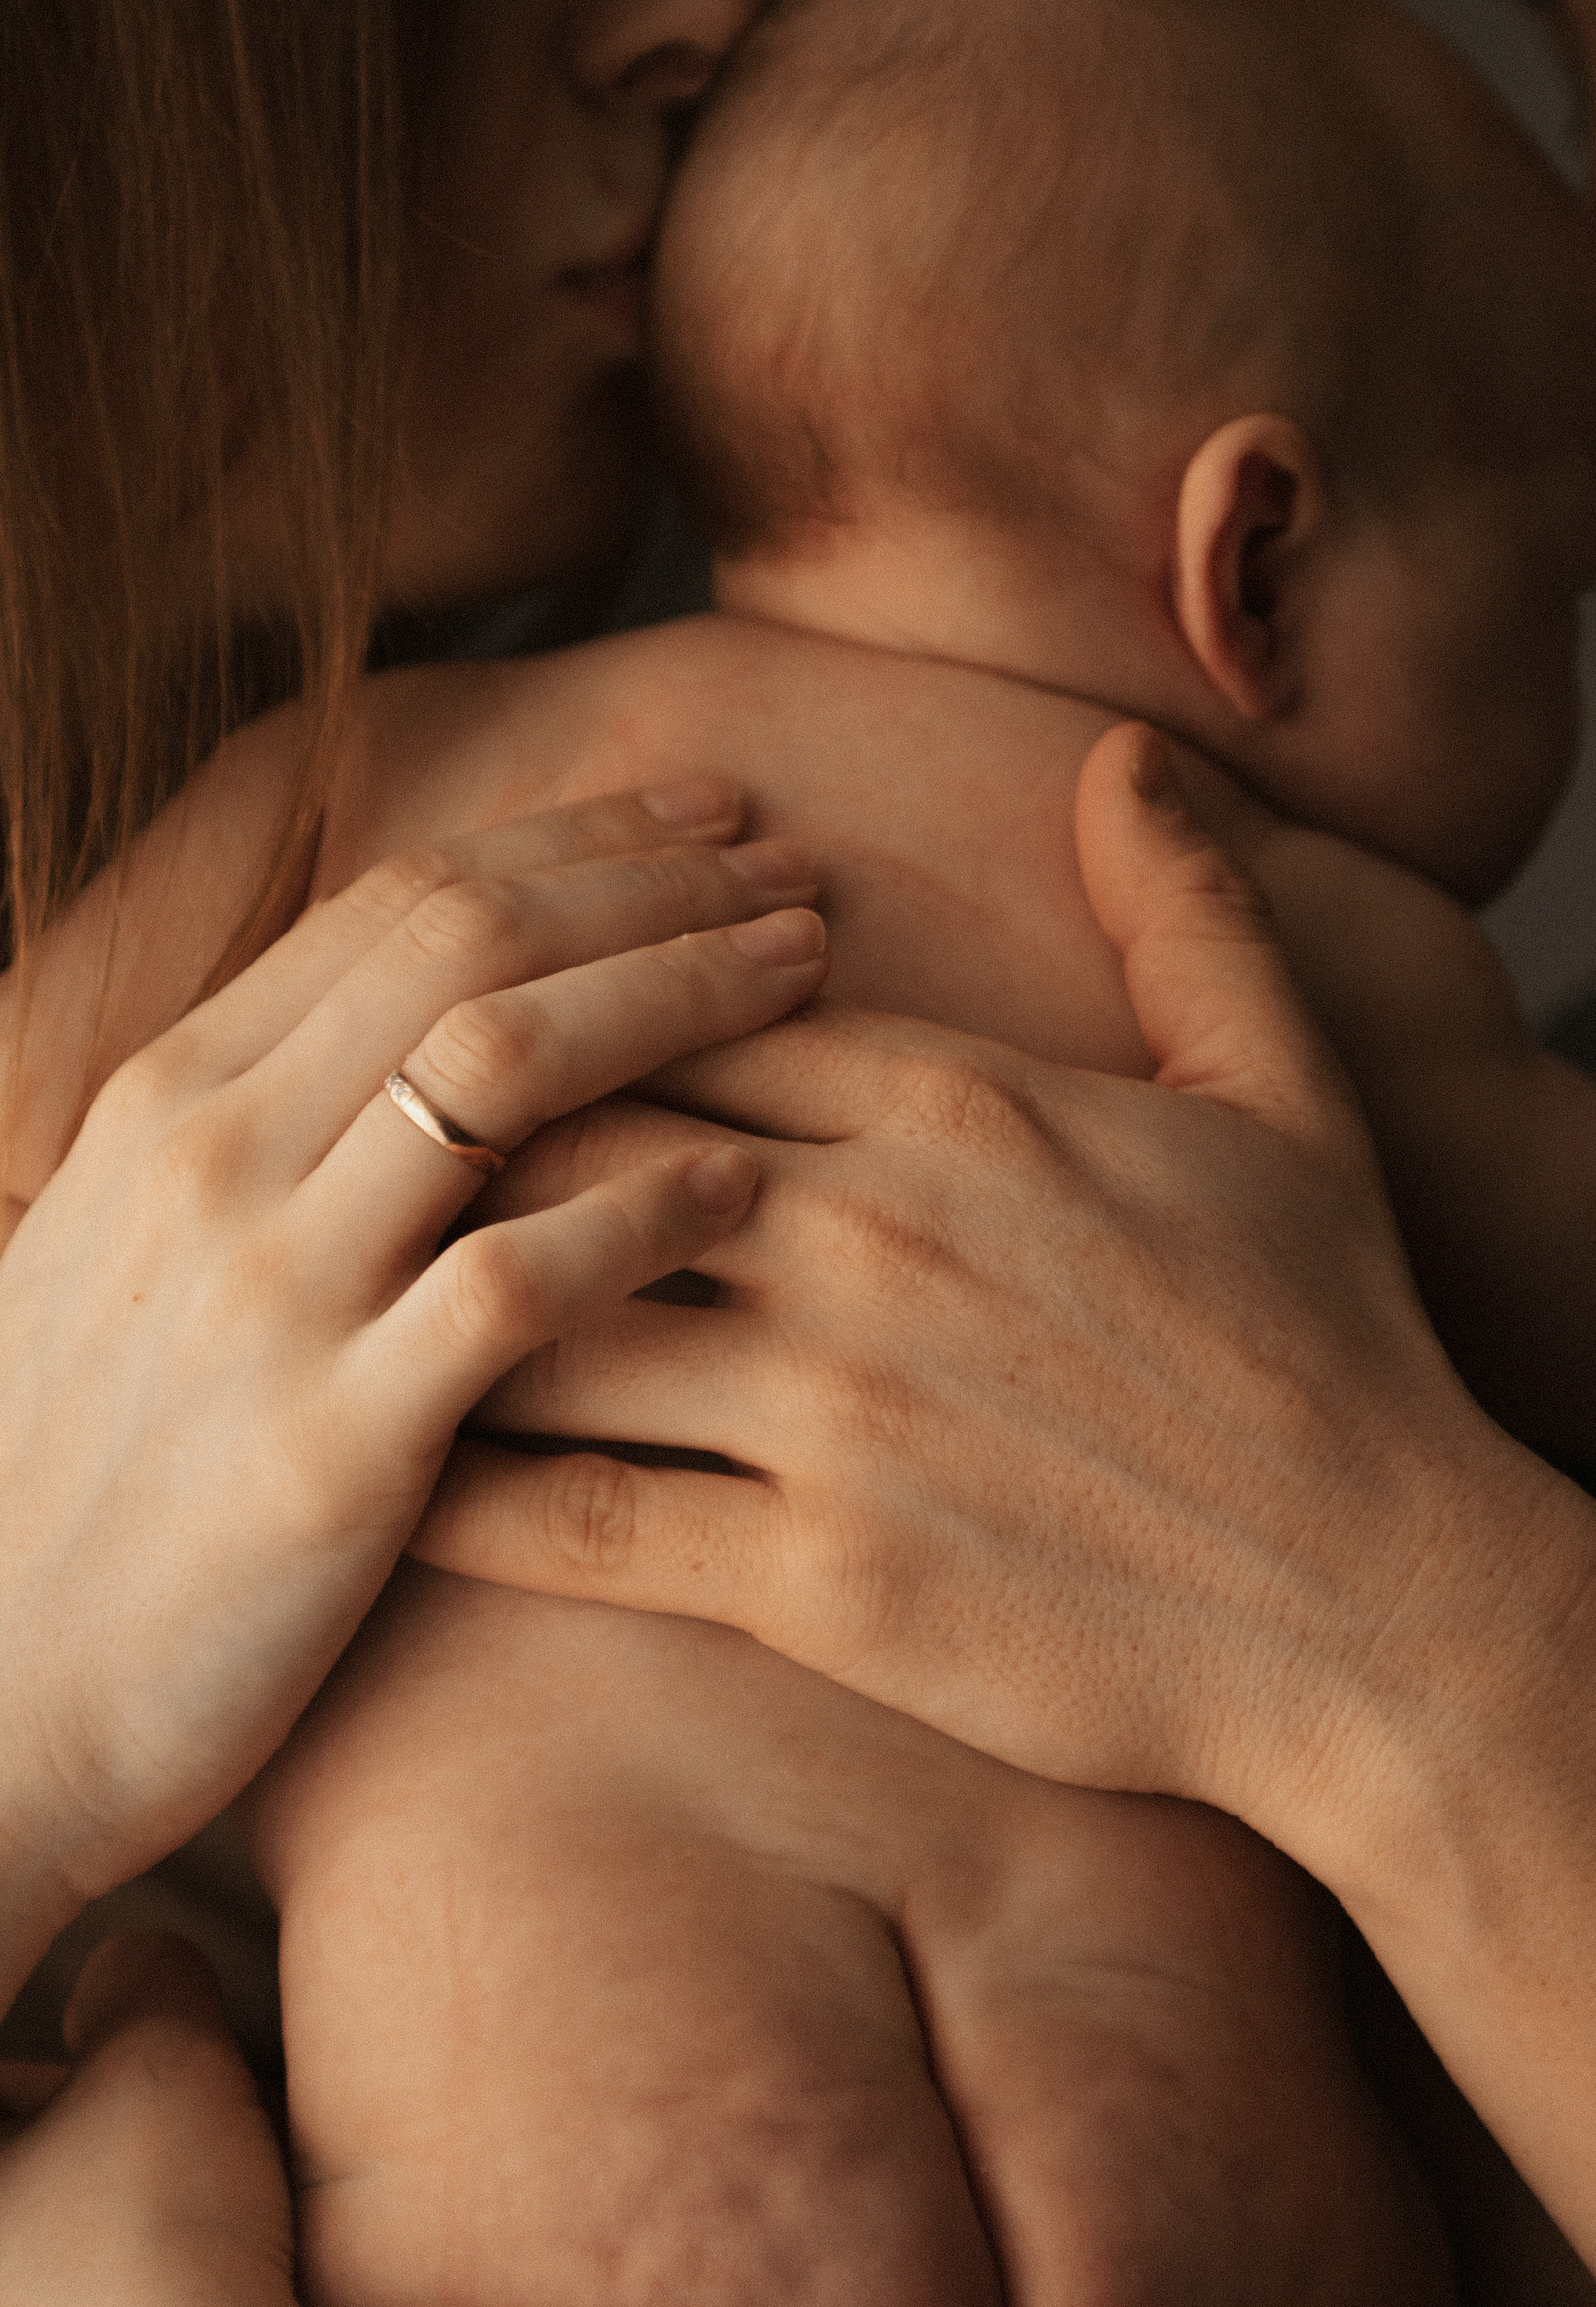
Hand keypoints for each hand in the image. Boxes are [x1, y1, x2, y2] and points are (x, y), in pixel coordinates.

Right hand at [0, 788, 826, 1915]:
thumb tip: (410, 1041)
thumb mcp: (128, 1254)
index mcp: (171, 1096)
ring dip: (678, 998)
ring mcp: (269, 1295)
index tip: (709, 820)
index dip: (579, 843)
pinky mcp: (331, 1448)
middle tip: (799, 874)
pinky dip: (644, 1216)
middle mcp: (215, 1159)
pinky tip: (749, 1188)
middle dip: (657, 888)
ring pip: (503, 1069)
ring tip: (807, 977)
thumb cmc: (77, 1487)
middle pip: (475, 944)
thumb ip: (262, 1133)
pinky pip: (515, 1285)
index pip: (405, 900)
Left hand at [414, 729, 1567, 1844]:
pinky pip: (580, 1521)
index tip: (487, 1014)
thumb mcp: (1287, 1098)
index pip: (687, 1000)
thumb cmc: (1340, 1347)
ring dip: (431, 1300)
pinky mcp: (820, 1581)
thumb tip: (1124, 760)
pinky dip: (463, 1495)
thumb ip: (1190, 915)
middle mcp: (874, 1236)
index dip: (570, 1001)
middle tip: (364, 1147)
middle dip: (460, 1133)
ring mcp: (839, 1412)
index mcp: (963, 1105)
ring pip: (549, 1313)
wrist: (1386, 1610)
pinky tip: (383, 1479)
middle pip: (578, 1133)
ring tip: (336, 1298)